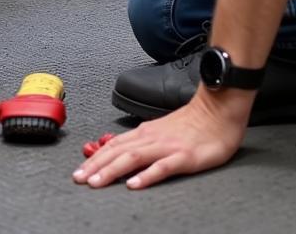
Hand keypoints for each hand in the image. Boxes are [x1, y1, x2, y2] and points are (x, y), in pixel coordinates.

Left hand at [73, 89, 250, 189]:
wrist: (217, 110)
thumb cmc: (192, 124)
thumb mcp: (161, 131)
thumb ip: (142, 142)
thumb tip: (120, 152)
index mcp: (144, 133)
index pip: (113, 146)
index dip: (94, 159)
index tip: (78, 172)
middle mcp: (150, 138)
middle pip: (117, 152)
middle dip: (95, 167)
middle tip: (77, 179)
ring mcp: (167, 147)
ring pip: (133, 158)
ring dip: (112, 171)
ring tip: (96, 183)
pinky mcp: (184, 157)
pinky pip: (162, 167)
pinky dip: (146, 176)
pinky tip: (134, 185)